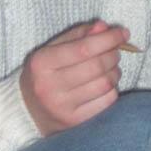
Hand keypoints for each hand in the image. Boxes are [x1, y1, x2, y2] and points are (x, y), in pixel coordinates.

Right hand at [20, 20, 128, 135]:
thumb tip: (104, 27)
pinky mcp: (74, 123)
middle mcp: (49, 86)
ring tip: (111, 67)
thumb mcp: (53, 48)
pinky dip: (112, 89)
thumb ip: (78, 35)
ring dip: (115, 71)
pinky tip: (106, 84)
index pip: (84, 48)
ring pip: (104, 84)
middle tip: (115, 50)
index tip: (123, 33)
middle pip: (96, 66)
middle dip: (113, 54)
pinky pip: (107, 102)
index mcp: (42, 63)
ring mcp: (62, 108)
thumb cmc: (45, 72)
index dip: (108, 39)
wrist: (28, 109)